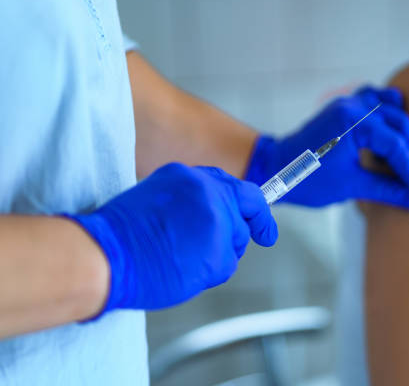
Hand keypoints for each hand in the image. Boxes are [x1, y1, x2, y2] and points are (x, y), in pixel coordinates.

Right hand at [64, 164, 277, 315]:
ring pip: (236, 240)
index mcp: (188, 176)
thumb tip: (212, 218)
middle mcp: (206, 190)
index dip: (248, 202)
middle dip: (254, 224)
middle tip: (263, 236)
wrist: (103, 256)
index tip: (260, 216)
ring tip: (184, 258)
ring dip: (219, 254)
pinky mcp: (218, 249)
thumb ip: (190, 202)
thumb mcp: (157, 199)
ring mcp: (216, 218)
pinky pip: (227, 265)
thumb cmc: (119, 236)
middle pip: (246, 206)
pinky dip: (210, 273)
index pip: (231, 184)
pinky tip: (184, 271)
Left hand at [245, 86, 408, 207]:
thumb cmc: (307, 179)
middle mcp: (353, 105)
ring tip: (405, 162)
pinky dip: (388, 114)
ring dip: (402, 134)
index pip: (396, 145)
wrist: (276, 169)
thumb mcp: (351, 187)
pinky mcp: (344, 107)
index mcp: (353, 122)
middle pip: (399, 124)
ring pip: (391, 110)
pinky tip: (393, 134)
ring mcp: (348, 102)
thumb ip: (388, 190)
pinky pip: (375, 100)